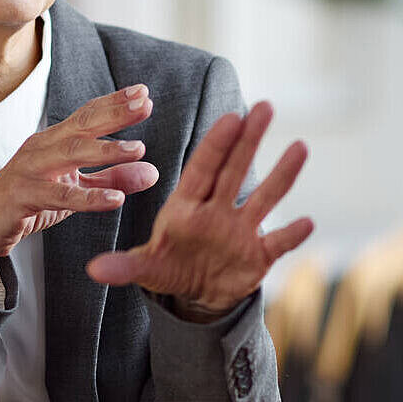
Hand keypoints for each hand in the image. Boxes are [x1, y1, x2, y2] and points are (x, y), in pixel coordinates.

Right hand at [0, 85, 159, 293]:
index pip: (86, 115)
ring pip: (70, 154)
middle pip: (81, 125)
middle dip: (114, 114)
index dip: (114, 103)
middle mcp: (41, 148)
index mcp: (53, 141)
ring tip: (138, 149)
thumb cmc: (28, 202)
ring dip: (106, 150)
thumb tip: (153, 171)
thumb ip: (113, 179)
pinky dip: (89, 197)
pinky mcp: (23, 197)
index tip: (143, 92)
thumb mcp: (76, 189)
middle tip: (145, 104)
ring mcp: (30, 170)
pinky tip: (115, 199)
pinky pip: (59, 196)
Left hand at [85, 101, 312, 314]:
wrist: (196, 294)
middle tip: (265, 107)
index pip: (204, 169)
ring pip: (264, 198)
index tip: (230, 117)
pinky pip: (278, 242)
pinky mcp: (259, 256)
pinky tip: (309, 222)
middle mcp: (218, 210)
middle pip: (236, 170)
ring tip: (300, 147)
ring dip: (282, 174)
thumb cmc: (170, 266)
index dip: (217, 144)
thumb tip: (94, 270)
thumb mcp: (147, 267)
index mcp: (188, 206)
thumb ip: (126, 267)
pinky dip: (293, 234)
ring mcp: (241, 231)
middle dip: (250, 140)